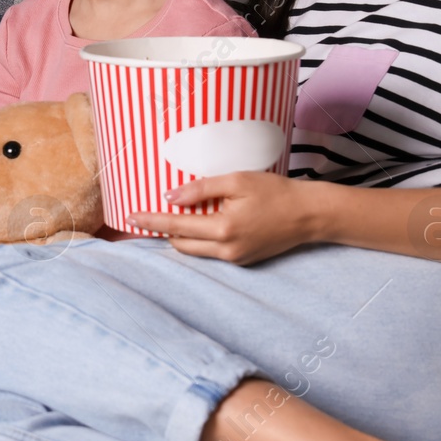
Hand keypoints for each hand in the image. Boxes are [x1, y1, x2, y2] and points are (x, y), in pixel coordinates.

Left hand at [130, 171, 316, 265]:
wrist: (309, 214)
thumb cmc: (275, 192)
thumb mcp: (237, 180)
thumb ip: (201, 189)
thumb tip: (170, 197)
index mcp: (224, 229)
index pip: (176, 227)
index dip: (151, 221)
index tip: (130, 217)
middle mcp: (227, 250)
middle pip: (181, 244)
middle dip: (164, 231)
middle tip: (151, 214)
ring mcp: (236, 259)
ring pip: (195, 250)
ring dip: (182, 235)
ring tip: (178, 214)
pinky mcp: (243, 260)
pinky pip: (211, 251)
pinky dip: (201, 238)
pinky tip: (204, 221)